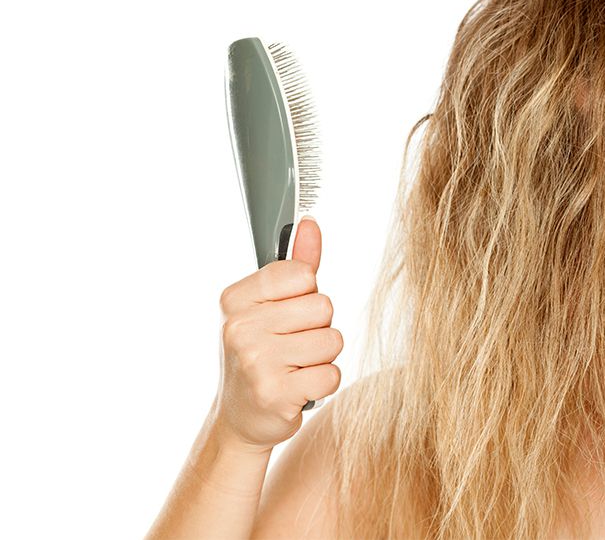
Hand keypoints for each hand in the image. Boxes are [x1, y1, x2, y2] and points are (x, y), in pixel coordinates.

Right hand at [211, 216, 342, 452]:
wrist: (241, 417)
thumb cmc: (261, 355)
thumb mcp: (269, 306)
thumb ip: (295, 266)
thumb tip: (310, 224)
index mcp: (236, 299)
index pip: (302, 273)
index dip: (306, 294)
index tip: (286, 314)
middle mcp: (240, 327)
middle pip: (324, 307)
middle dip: (318, 328)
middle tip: (291, 347)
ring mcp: (255, 361)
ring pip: (332, 341)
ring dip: (322, 357)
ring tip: (295, 367)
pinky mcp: (275, 394)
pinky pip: (332, 374)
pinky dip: (323, 383)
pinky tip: (298, 388)